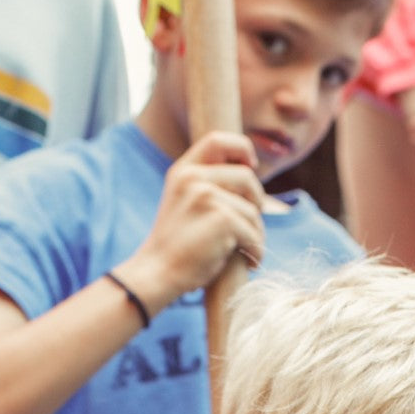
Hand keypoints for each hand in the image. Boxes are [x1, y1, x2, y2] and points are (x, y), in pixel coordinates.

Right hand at [120, 132, 266, 314]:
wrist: (156, 273)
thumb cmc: (175, 246)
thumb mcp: (184, 202)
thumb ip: (207, 186)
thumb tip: (250, 177)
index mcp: (183, 171)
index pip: (218, 140)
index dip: (242, 149)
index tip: (251, 167)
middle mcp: (193, 178)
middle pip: (247, 177)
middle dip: (258, 203)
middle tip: (251, 227)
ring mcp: (207, 196)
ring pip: (253, 211)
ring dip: (256, 235)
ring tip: (246, 251)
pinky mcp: (222, 219)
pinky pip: (254, 233)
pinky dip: (256, 251)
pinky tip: (249, 261)